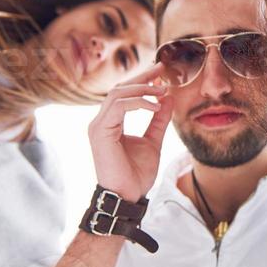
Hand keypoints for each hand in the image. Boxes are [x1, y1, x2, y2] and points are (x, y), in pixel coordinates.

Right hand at [87, 64, 172, 201]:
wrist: (127, 196)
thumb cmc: (136, 174)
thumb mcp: (153, 141)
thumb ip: (159, 120)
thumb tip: (169, 98)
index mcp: (110, 123)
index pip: (123, 93)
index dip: (141, 81)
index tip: (161, 73)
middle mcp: (100, 121)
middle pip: (119, 88)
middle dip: (142, 77)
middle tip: (162, 70)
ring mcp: (98, 126)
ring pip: (117, 94)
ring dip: (141, 89)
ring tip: (161, 90)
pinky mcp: (100, 132)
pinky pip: (118, 106)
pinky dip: (138, 102)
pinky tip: (155, 106)